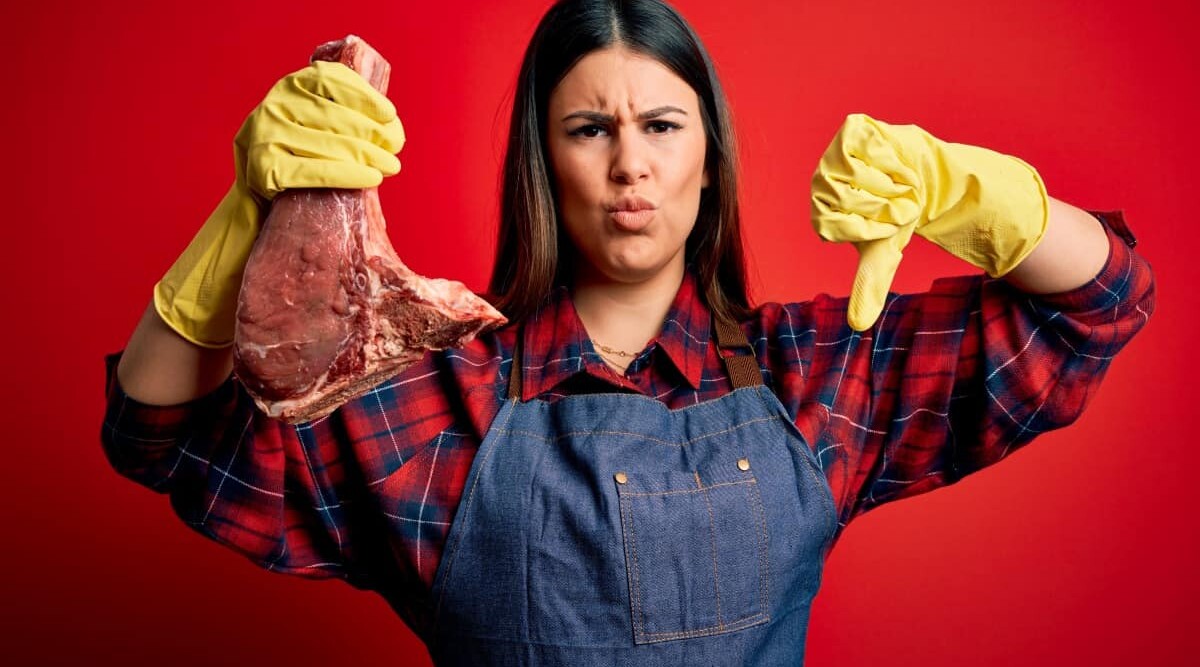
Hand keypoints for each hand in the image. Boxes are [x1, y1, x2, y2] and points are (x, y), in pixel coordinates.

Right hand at [236, 59, 405, 201]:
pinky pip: (318, 171)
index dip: (365, 96)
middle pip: (338, 117)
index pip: (331, 80)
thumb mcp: (312, 117)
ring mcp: (267, 136)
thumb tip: (392, 128)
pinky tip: (372, 177)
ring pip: (332, 145)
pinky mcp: (266, 168)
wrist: (256, 184)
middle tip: (396, 147)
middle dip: (375, 133)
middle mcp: (275, 104)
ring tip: (391, 166)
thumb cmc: (299, 148)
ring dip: (370, 156)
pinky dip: (350, 175)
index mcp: (291, 85)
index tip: (389, 114)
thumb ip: (343, 110)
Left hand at [810, 113, 1048, 330]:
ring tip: (898, 183)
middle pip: (849, 200)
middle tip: (896, 202)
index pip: (837, 227)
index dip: (871, 226)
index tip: (884, 224)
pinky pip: (873, 150)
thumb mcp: (883, 254)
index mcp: (821, 214)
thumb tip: (858, 325)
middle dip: (885, 205)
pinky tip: (898, 163)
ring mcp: (832, 155)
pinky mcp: (853, 130)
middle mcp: (820, 184)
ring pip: (861, 175)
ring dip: (892, 183)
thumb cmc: (896, 216)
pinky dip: (894, 160)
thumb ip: (869, 287)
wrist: (922, 178)